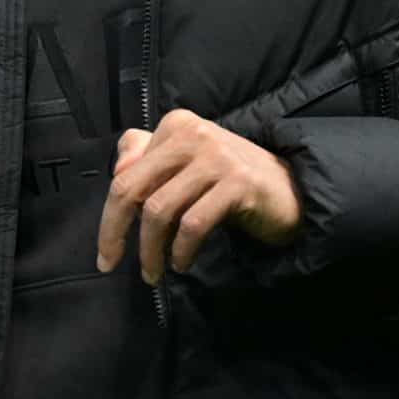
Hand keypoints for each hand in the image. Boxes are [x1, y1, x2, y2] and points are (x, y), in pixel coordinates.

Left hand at [96, 109, 300, 285]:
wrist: (290, 191)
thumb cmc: (228, 182)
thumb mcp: (185, 166)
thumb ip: (147, 159)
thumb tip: (117, 171)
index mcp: (175, 125)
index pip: (126, 174)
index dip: (110, 214)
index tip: (107, 248)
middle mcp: (193, 134)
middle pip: (133, 188)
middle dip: (115, 231)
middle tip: (110, 263)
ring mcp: (217, 157)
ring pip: (160, 210)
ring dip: (151, 250)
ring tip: (152, 272)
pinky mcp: (239, 183)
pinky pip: (194, 224)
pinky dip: (182, 250)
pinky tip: (182, 263)